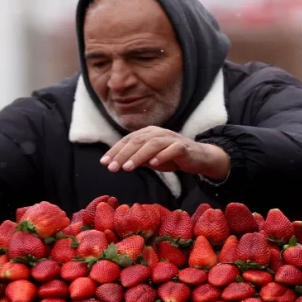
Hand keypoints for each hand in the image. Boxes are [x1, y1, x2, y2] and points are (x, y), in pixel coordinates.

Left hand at [100, 127, 229, 180]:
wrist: (197, 157)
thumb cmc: (171, 157)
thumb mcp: (150, 159)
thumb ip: (135, 159)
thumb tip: (116, 163)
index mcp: (148, 133)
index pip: (128, 140)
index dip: (115, 150)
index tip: (104, 162)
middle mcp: (158, 133)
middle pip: (137, 141)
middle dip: (123, 154)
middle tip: (112, 167)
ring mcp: (171, 139)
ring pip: (152, 145)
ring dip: (138, 156)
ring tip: (127, 168)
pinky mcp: (183, 147)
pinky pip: (172, 150)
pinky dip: (162, 156)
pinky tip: (153, 164)